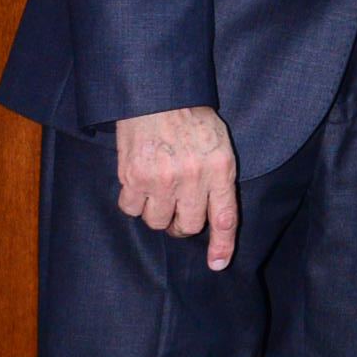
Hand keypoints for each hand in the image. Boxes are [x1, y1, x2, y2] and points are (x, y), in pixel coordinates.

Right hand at [114, 107, 238, 269]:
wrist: (158, 93)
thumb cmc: (191, 118)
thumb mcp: (219, 145)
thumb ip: (218, 179)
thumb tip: (212, 218)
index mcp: (220, 168)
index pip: (224, 218)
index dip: (222, 246)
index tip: (218, 264)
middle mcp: (193, 177)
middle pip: (187, 226)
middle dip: (182, 222)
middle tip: (177, 205)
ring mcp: (162, 178)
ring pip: (157, 222)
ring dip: (157, 211)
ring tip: (158, 187)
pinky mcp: (134, 176)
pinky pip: (132, 208)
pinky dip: (134, 200)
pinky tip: (139, 181)